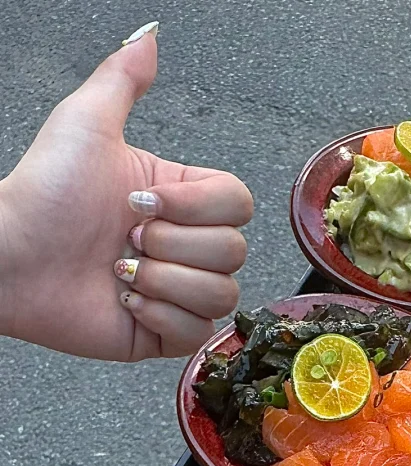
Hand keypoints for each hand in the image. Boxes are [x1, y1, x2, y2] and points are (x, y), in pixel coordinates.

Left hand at [0, 24, 251, 359]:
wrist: (11, 258)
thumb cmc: (42, 194)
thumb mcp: (86, 123)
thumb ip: (123, 78)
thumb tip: (148, 37)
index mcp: (180, 199)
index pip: (237, 204)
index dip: (196, 207)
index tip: (140, 200)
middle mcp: (183, 245)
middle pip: (234, 252)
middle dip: (174, 244)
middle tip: (125, 237)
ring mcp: (177, 293)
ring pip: (220, 294)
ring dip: (164, 281)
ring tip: (120, 271)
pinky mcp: (163, 335)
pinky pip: (197, 333)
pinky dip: (159, 316)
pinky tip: (123, 302)